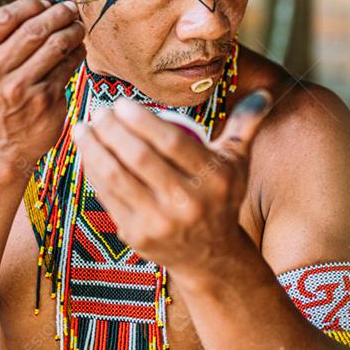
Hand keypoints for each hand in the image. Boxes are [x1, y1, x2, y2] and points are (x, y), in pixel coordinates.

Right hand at [0, 0, 85, 174]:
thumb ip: (1, 40)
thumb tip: (44, 5)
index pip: (4, 17)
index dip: (31, 4)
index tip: (46, 3)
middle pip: (34, 28)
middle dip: (58, 13)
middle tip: (70, 10)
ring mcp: (19, 89)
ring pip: (56, 45)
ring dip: (72, 30)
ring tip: (77, 26)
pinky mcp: (45, 101)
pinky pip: (68, 65)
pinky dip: (77, 52)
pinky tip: (78, 50)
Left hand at [72, 89, 272, 271]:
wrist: (210, 256)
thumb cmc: (221, 197)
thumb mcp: (239, 162)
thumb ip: (247, 125)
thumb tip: (265, 92)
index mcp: (214, 178)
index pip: (172, 143)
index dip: (143, 121)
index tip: (122, 104)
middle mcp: (188, 203)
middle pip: (140, 159)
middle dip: (113, 131)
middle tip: (100, 112)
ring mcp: (159, 222)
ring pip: (118, 178)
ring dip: (95, 149)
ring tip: (84, 128)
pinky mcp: (136, 235)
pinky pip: (108, 197)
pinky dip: (93, 172)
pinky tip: (88, 153)